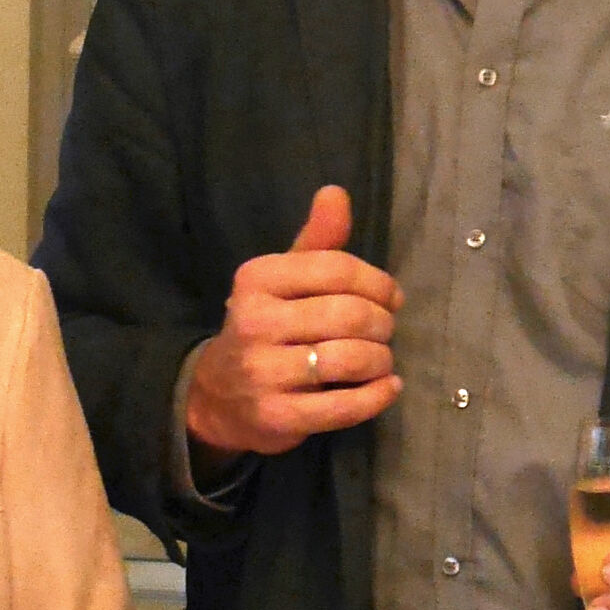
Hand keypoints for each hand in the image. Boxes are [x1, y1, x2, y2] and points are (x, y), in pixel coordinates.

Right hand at [183, 186, 404, 463]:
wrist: (218, 396)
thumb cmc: (266, 327)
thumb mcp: (284, 280)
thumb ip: (317, 241)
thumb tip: (336, 192)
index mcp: (257, 279)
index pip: (338, 269)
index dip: (379, 283)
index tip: (391, 298)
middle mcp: (254, 321)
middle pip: (351, 314)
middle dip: (383, 324)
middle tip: (384, 331)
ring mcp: (263, 372)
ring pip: (352, 359)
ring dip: (382, 360)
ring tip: (381, 360)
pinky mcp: (278, 416)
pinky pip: (346, 406)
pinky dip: (378, 396)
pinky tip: (386, 387)